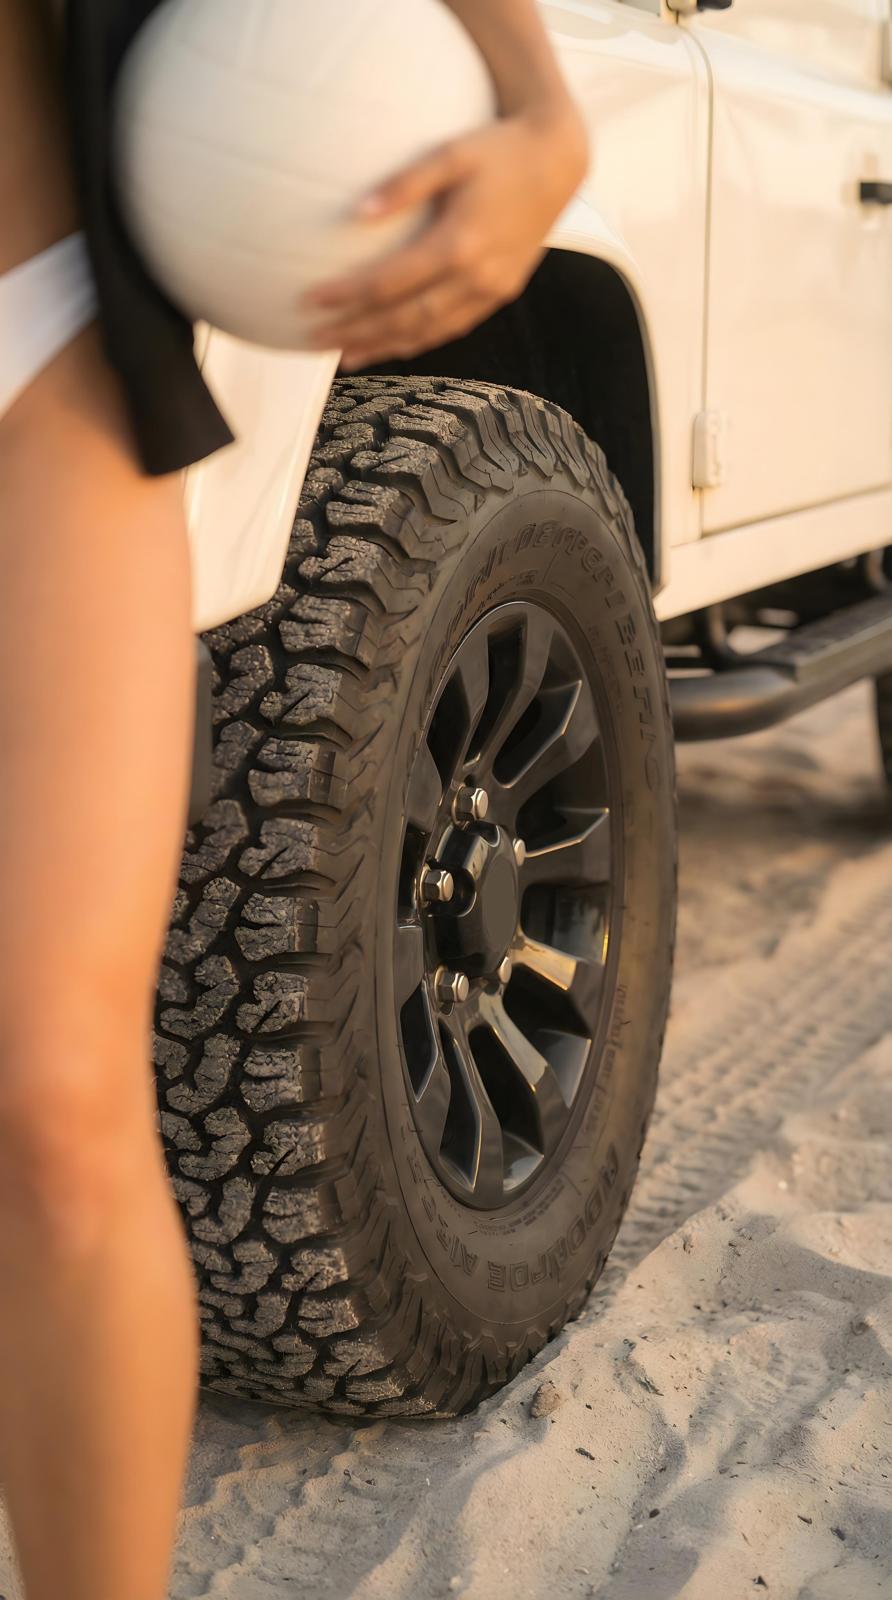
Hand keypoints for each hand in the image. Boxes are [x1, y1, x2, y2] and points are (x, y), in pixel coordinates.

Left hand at [303, 102, 587, 370]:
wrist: (558, 162)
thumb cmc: (499, 149)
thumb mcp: (450, 153)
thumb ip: (405, 184)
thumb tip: (357, 213)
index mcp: (458, 244)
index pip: (389, 283)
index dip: (347, 295)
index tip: (310, 299)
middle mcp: (476, 277)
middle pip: (403, 318)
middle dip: (357, 332)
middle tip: (315, 340)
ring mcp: (491, 291)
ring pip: (428, 332)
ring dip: (384, 347)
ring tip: (345, 357)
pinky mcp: (500, 294)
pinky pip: (451, 328)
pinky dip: (418, 342)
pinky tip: (391, 345)